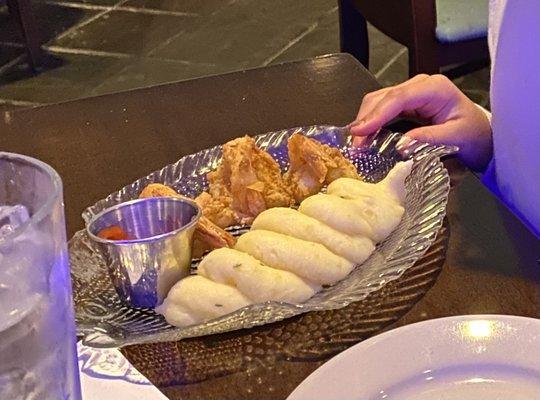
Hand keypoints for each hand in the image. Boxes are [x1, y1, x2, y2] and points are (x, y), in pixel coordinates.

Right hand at [349, 74, 492, 170]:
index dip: (376, 115)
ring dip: (364, 122)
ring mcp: (410, 93)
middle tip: (355, 146)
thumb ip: (431, 139)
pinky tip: (364, 138)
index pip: (398, 98)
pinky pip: (381, 110)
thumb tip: (401, 145)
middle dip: (365, 120)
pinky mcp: (404, 103)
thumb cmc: (473, 134)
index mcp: (434, 88)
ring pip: (377, 102)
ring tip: (357, 145)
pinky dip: (370, 124)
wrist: (479, 134)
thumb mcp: (458, 138)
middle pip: (382, 97)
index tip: (360, 132)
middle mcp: (419, 85)